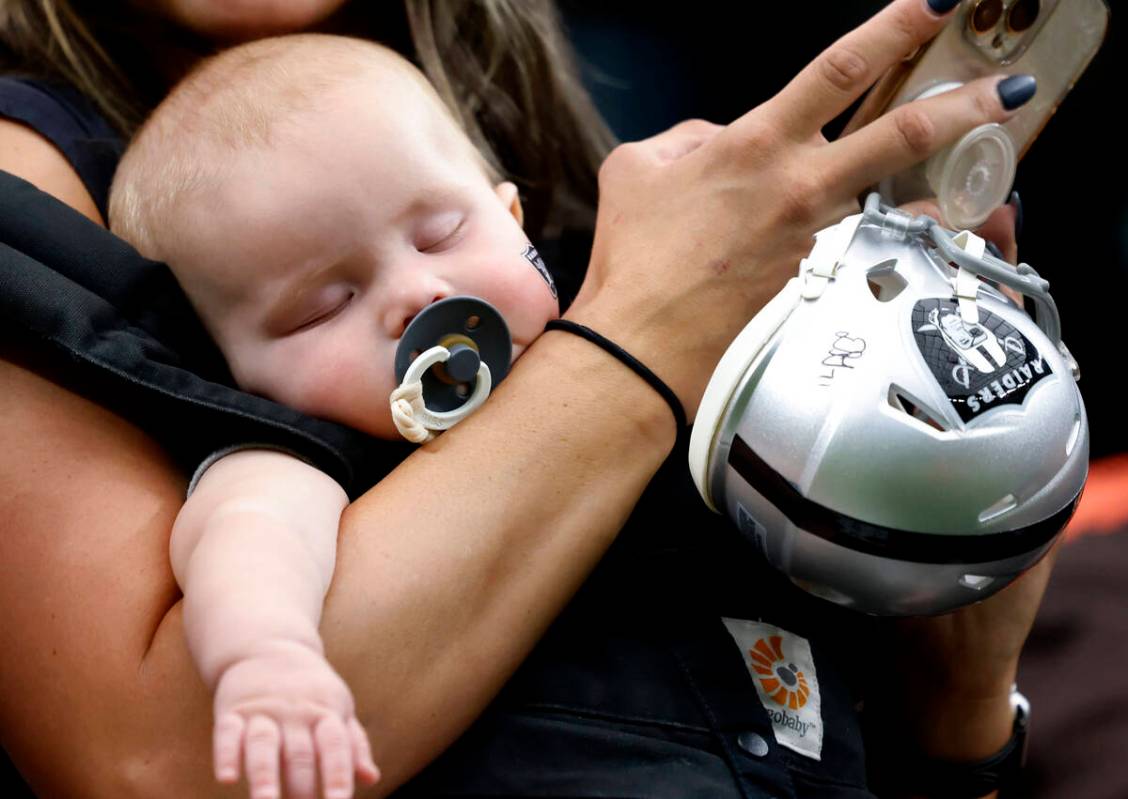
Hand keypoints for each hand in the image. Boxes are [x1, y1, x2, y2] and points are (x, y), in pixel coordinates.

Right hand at [212, 640, 378, 798]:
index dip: (338, 773)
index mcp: (326, 711)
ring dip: (264, 776)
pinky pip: (227, 734)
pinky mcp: (231, 711)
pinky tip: (227, 778)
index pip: (335, 744)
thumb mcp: (338, 708)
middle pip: (299, 753)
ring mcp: (263, 711)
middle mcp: (295, 712)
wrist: (268, 646)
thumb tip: (371, 778)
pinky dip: (226, 755)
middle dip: (300, 787)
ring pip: (263, 745)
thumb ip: (353, 744)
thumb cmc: (311, 690)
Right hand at [569, 0, 1033, 419]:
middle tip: (1005, 90)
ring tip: (967, 176)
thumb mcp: (638, 168)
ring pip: (891, 201)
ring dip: (932, 187)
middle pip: (900, 133)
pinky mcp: (819, 287)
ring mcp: (817, 242)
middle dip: (963, 105)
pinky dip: (873, 242)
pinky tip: (884, 247)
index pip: (840, 69)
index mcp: (756, 146)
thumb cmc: (634, 260)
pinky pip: (857, 250)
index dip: (895, 27)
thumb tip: (720, 139)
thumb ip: (691, 137)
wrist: (642, 348)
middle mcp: (799, 189)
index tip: (935, 4)